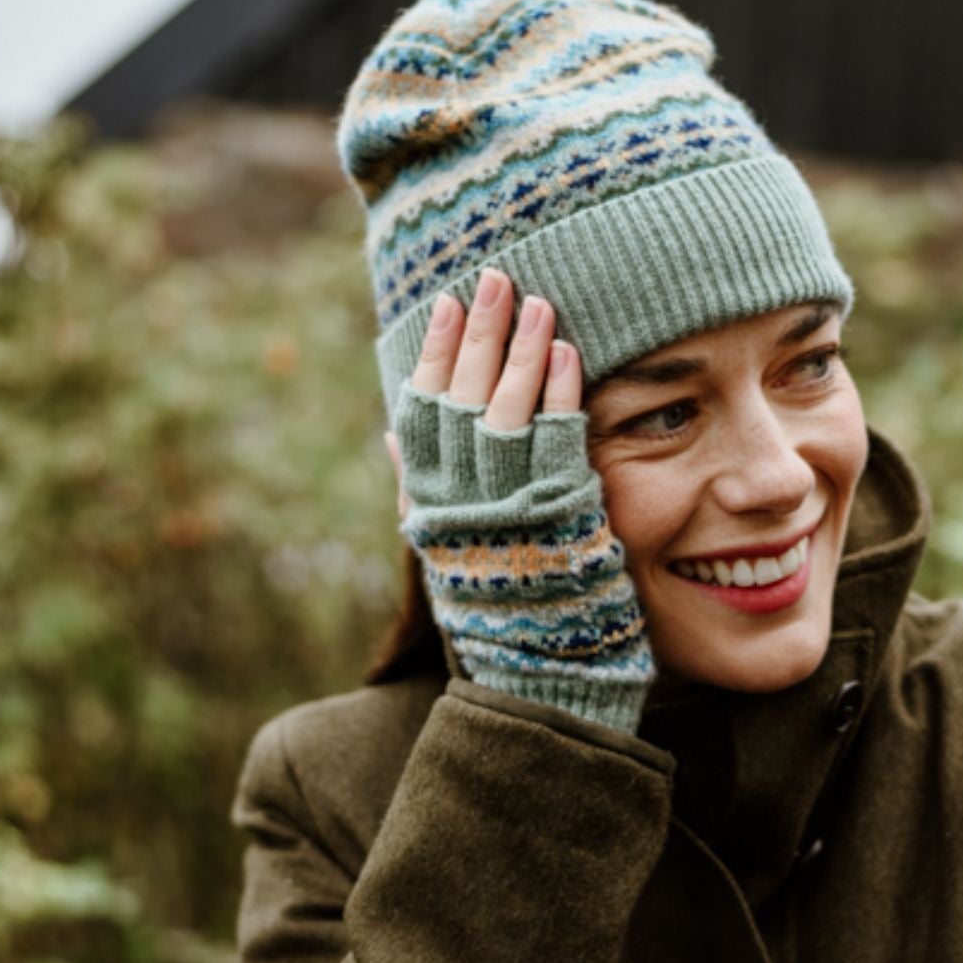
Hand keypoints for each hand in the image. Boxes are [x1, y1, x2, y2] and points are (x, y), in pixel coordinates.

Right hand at [390, 269, 653, 734]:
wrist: (538, 687)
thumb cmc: (498, 621)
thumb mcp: (445, 554)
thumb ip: (418, 492)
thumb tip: (390, 434)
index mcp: (427, 507)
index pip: (422, 412)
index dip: (431, 355)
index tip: (441, 305)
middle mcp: (460, 504)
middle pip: (463, 399)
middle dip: (476, 333)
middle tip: (490, 276)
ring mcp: (509, 510)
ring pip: (508, 412)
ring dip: (521, 350)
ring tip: (536, 299)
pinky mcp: (560, 519)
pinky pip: (558, 444)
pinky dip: (561, 394)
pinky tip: (571, 353)